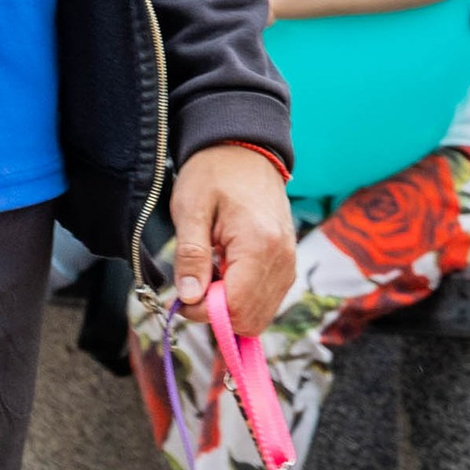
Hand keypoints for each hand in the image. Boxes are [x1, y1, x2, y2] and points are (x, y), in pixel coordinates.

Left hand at [171, 141, 295, 338]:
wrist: (244, 150)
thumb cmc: (214, 173)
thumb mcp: (190, 209)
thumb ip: (190, 255)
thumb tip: (189, 297)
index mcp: (259, 245)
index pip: (235, 308)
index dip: (203, 312)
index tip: (181, 297)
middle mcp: (282, 259)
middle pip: (250, 319)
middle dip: (217, 314)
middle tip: (193, 287)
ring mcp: (288, 263)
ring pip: (259, 315)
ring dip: (229, 307)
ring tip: (209, 275)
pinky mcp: (286, 263)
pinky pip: (266, 300)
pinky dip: (243, 298)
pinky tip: (225, 273)